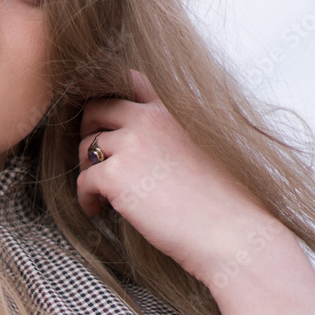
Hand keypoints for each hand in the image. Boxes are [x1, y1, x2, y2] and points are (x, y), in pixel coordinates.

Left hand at [76, 69, 279, 286]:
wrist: (230, 232)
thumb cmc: (219, 201)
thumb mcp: (197, 149)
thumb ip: (167, 132)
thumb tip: (140, 137)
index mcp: (168, 113)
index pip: (131, 82)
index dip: (110, 97)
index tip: (103, 118)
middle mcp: (147, 121)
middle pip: (95, 110)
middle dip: (88, 131)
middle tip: (93, 157)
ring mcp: (130, 146)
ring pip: (86, 147)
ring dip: (87, 169)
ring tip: (100, 191)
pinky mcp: (115, 175)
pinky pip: (84, 180)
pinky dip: (85, 197)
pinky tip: (97, 209)